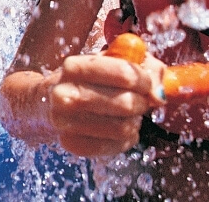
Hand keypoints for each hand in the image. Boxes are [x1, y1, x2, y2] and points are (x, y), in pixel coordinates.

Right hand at [46, 52, 165, 156]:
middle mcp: (64, 94)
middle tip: (139, 101)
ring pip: (123, 128)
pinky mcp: (71, 144)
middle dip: (141, 103)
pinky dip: (126, 139)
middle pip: (126, 104)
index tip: (146, 83)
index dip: (145, 80)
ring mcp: (64, 122)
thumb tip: (159, 95)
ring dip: (134, 122)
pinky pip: (115, 146)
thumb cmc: (89, 80)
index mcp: (73, 67)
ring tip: (128, 115)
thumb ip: (145, 68)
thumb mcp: (112, 61)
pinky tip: (119, 130)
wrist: (49, 103)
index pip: (125, 74)